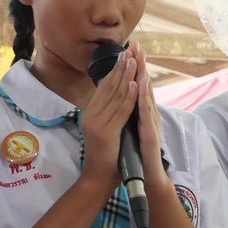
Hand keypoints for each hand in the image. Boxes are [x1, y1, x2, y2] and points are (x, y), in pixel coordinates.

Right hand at [80, 48, 136, 191]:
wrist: (98, 178)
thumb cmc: (105, 155)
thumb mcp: (104, 128)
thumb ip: (107, 112)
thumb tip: (117, 93)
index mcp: (91, 112)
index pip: (104, 86)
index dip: (115, 68)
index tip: (125, 53)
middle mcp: (91, 115)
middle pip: (109, 86)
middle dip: (122, 67)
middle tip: (131, 49)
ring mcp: (97, 123)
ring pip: (116, 95)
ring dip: (127, 76)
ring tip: (135, 60)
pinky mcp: (106, 133)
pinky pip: (121, 111)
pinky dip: (130, 97)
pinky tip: (136, 85)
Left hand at [126, 41, 167, 184]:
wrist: (146, 178)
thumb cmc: (137, 155)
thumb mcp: (130, 129)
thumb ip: (130, 113)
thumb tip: (124, 98)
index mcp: (143, 113)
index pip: (139, 86)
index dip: (136, 68)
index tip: (132, 49)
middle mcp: (149, 115)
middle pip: (144, 86)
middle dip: (140, 65)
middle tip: (137, 45)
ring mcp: (151, 124)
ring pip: (146, 96)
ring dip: (143, 75)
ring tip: (140, 57)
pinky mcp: (150, 134)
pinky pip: (146, 113)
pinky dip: (144, 98)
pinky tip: (141, 85)